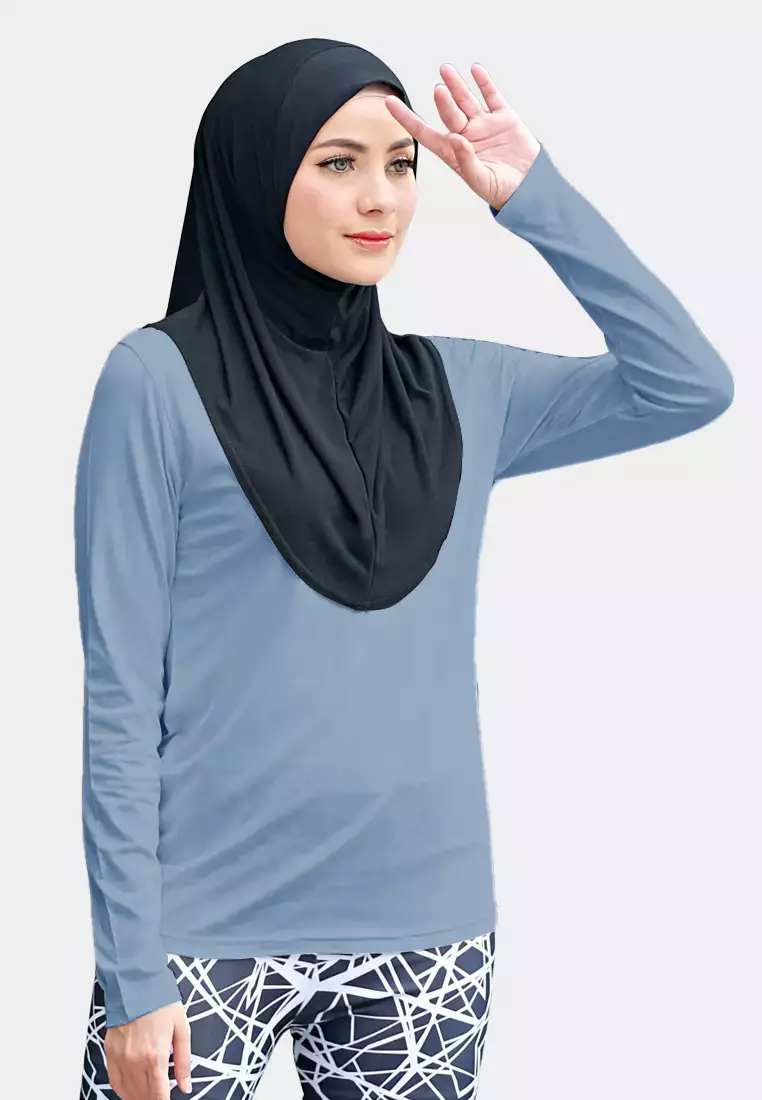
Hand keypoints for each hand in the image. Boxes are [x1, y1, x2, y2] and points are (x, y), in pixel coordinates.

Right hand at [104, 1000, 191, 1097]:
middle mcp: (135, 1060)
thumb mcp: (182, 1029)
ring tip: (148, 1096)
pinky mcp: (110, 1053)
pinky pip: (115, 1081)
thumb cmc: (161, 1003)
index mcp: (155, 1055)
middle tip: (160, 1096)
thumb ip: (184, 1061)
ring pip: (127, 1092)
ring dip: (138, 1097)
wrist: (137, 984)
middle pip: (142, 1095)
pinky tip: (131, 1091)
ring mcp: (120, 1058)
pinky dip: (123, 1090)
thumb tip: (186, 1085)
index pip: (158, 1094)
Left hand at [384, 62, 540, 209]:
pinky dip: (484, 83)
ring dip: (456, 86)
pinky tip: (475, 70)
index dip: (407, 118)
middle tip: (439, 90)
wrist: (531, 188)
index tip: (389, 103)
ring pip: (467, 101)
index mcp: (454, 153)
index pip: (425, 132)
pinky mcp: (504, 118)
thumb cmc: (502, 191)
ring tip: (446, 70)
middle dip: (444, 102)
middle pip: (450, 114)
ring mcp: (485, 125)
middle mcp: (466, 136)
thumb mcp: (481, 181)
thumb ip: (466, 161)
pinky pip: (492, 97)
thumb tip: (455, 138)